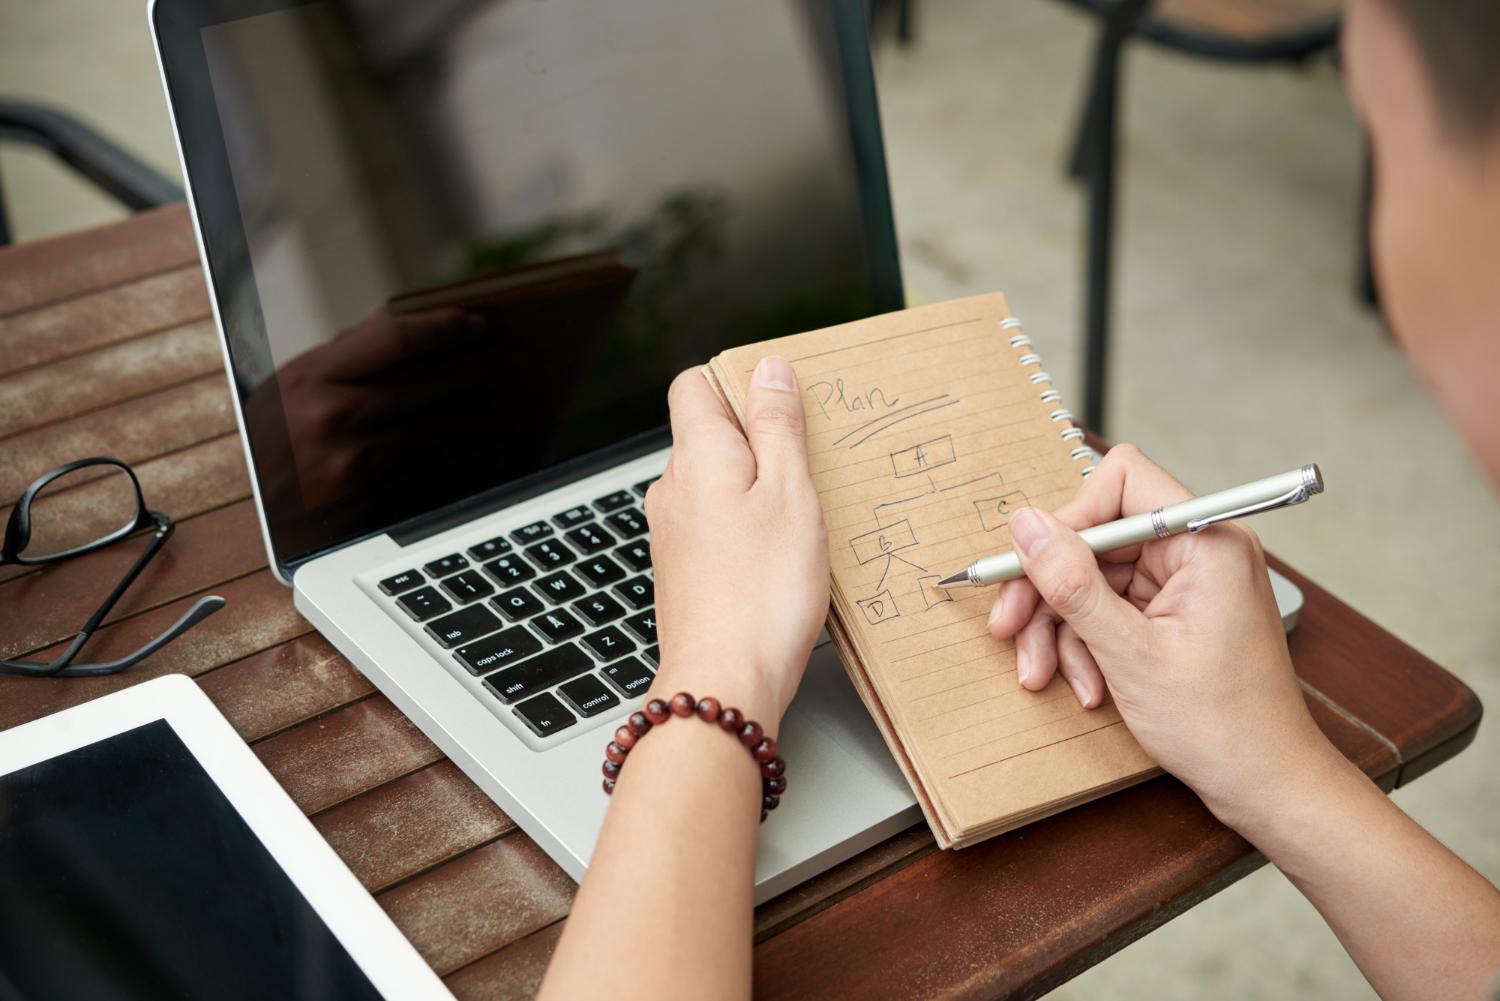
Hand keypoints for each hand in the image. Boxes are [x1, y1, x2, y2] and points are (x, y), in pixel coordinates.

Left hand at [644, 358, 828, 728]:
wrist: (724, 680)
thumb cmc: (761, 592)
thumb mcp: (790, 492)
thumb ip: (778, 426)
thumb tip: (769, 370)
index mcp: (696, 455)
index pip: (694, 385)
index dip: (737, 381)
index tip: (784, 401)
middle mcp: (673, 489)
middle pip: (709, 436)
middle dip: (758, 440)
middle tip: (810, 463)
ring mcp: (673, 534)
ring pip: (715, 486)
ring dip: (757, 490)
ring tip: (802, 516)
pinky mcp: (684, 573)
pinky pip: (716, 527)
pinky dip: (747, 528)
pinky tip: (781, 555)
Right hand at [986, 445, 1334, 826]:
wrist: (1266, 785)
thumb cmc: (1223, 726)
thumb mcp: (1129, 653)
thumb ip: (1072, 583)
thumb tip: (1026, 525)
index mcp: (1206, 542)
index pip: (1122, 482)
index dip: (1070, 519)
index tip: (1033, 565)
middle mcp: (1199, 551)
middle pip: (1097, 538)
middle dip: (1050, 588)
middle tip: (1009, 626)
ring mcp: (1186, 584)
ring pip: (1094, 578)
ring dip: (1062, 627)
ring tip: (1044, 674)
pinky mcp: (1174, 613)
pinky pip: (1109, 609)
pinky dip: (1086, 645)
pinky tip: (1086, 684)